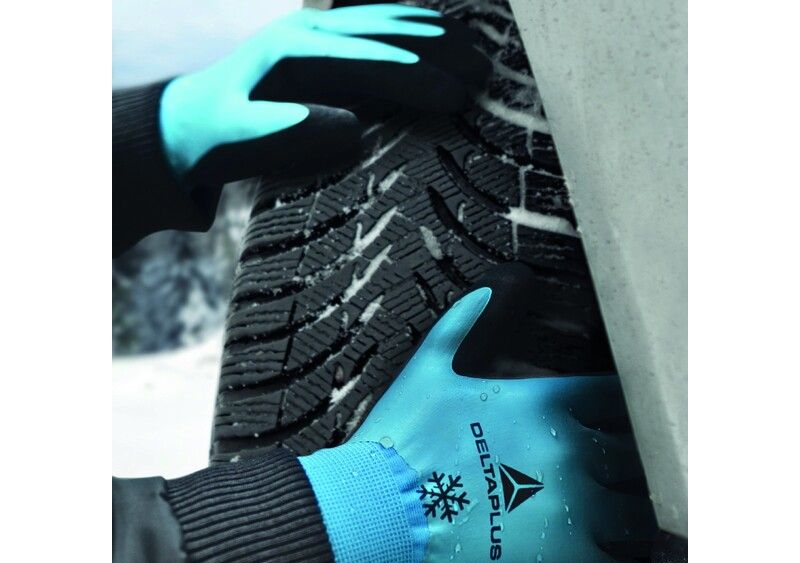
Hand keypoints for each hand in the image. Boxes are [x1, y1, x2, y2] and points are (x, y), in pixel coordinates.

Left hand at [159, 4, 488, 187]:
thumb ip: (284, 133)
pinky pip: (372, 22)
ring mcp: (312, 28)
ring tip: (479, 53)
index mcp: (291, 57)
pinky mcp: (318, 37)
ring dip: (433, 35)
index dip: (417, 78)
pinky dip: (410, 26)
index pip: (368, 62)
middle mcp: (306, 32)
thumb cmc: (215, 140)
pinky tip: (438, 34)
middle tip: (486, 74)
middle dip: (439, 52)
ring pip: (384, 20)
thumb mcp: (236, 142)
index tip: (458, 97)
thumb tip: (350, 127)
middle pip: (385, 33)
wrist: (186, 119)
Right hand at [300, 288, 656, 562]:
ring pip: (644, 508)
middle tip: (646, 471)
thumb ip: (458, 326)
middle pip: (640, 451)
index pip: (615, 396)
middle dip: (646, 459)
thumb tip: (485, 289)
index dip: (629, 407)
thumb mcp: (424, 372)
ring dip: (649, 512)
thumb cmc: (399, 444)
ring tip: (651, 520)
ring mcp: (574, 507)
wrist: (377, 515)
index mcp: (544, 404)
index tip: (630, 417)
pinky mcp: (566, 559)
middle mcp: (570, 450)